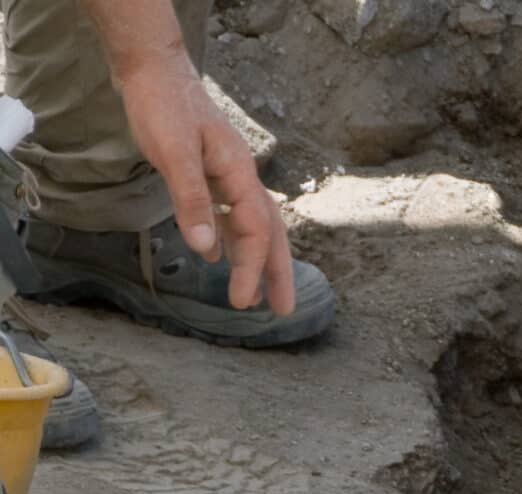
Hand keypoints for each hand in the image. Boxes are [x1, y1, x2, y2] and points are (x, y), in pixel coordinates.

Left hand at [115, 57, 296, 313]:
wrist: (153, 70)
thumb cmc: (163, 106)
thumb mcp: (174, 153)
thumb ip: (191, 200)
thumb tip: (205, 249)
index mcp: (239, 174)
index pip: (256, 230)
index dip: (251, 268)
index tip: (241, 302)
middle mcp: (241, 178)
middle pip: (270, 233)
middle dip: (276, 273)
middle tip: (283, 310)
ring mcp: (227, 175)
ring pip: (252, 225)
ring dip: (255, 259)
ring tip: (254, 293)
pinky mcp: (208, 171)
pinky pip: (229, 213)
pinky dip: (229, 238)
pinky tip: (218, 253)